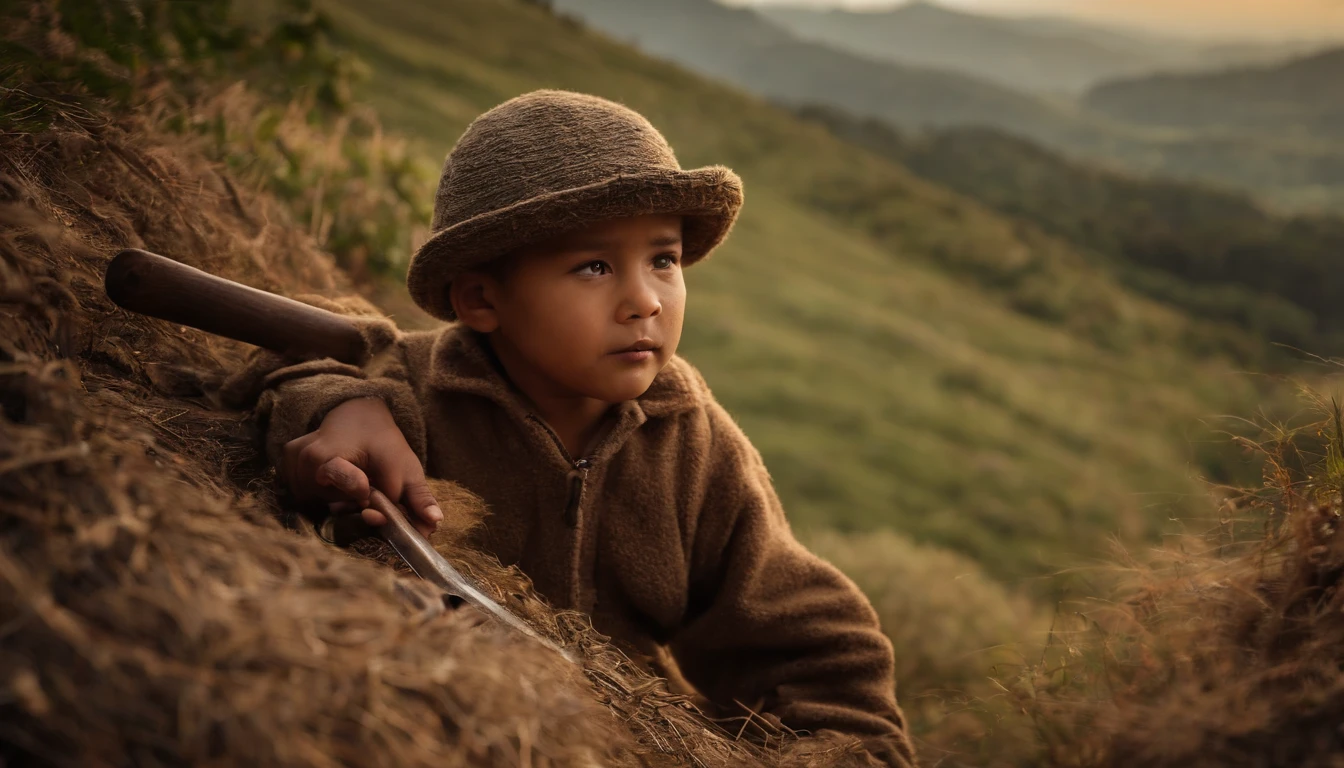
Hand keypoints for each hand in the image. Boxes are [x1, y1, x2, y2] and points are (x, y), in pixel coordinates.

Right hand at [281, 396, 442, 536]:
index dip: (354, 488)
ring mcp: (290, 468)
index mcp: (328, 455)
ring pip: (322, 506)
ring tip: (354, 480)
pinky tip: (337, 482)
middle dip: (358, 505)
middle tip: (370, 491)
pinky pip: (308, 499)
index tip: (367, 491)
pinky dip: (326, 496)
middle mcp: (303, 462)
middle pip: (334, 504)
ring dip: (343, 502)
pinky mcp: (286, 471)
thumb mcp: (405, 466)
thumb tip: (435, 524)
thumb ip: (418, 497)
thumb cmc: (382, 442)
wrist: (355, 416)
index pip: (335, 476)